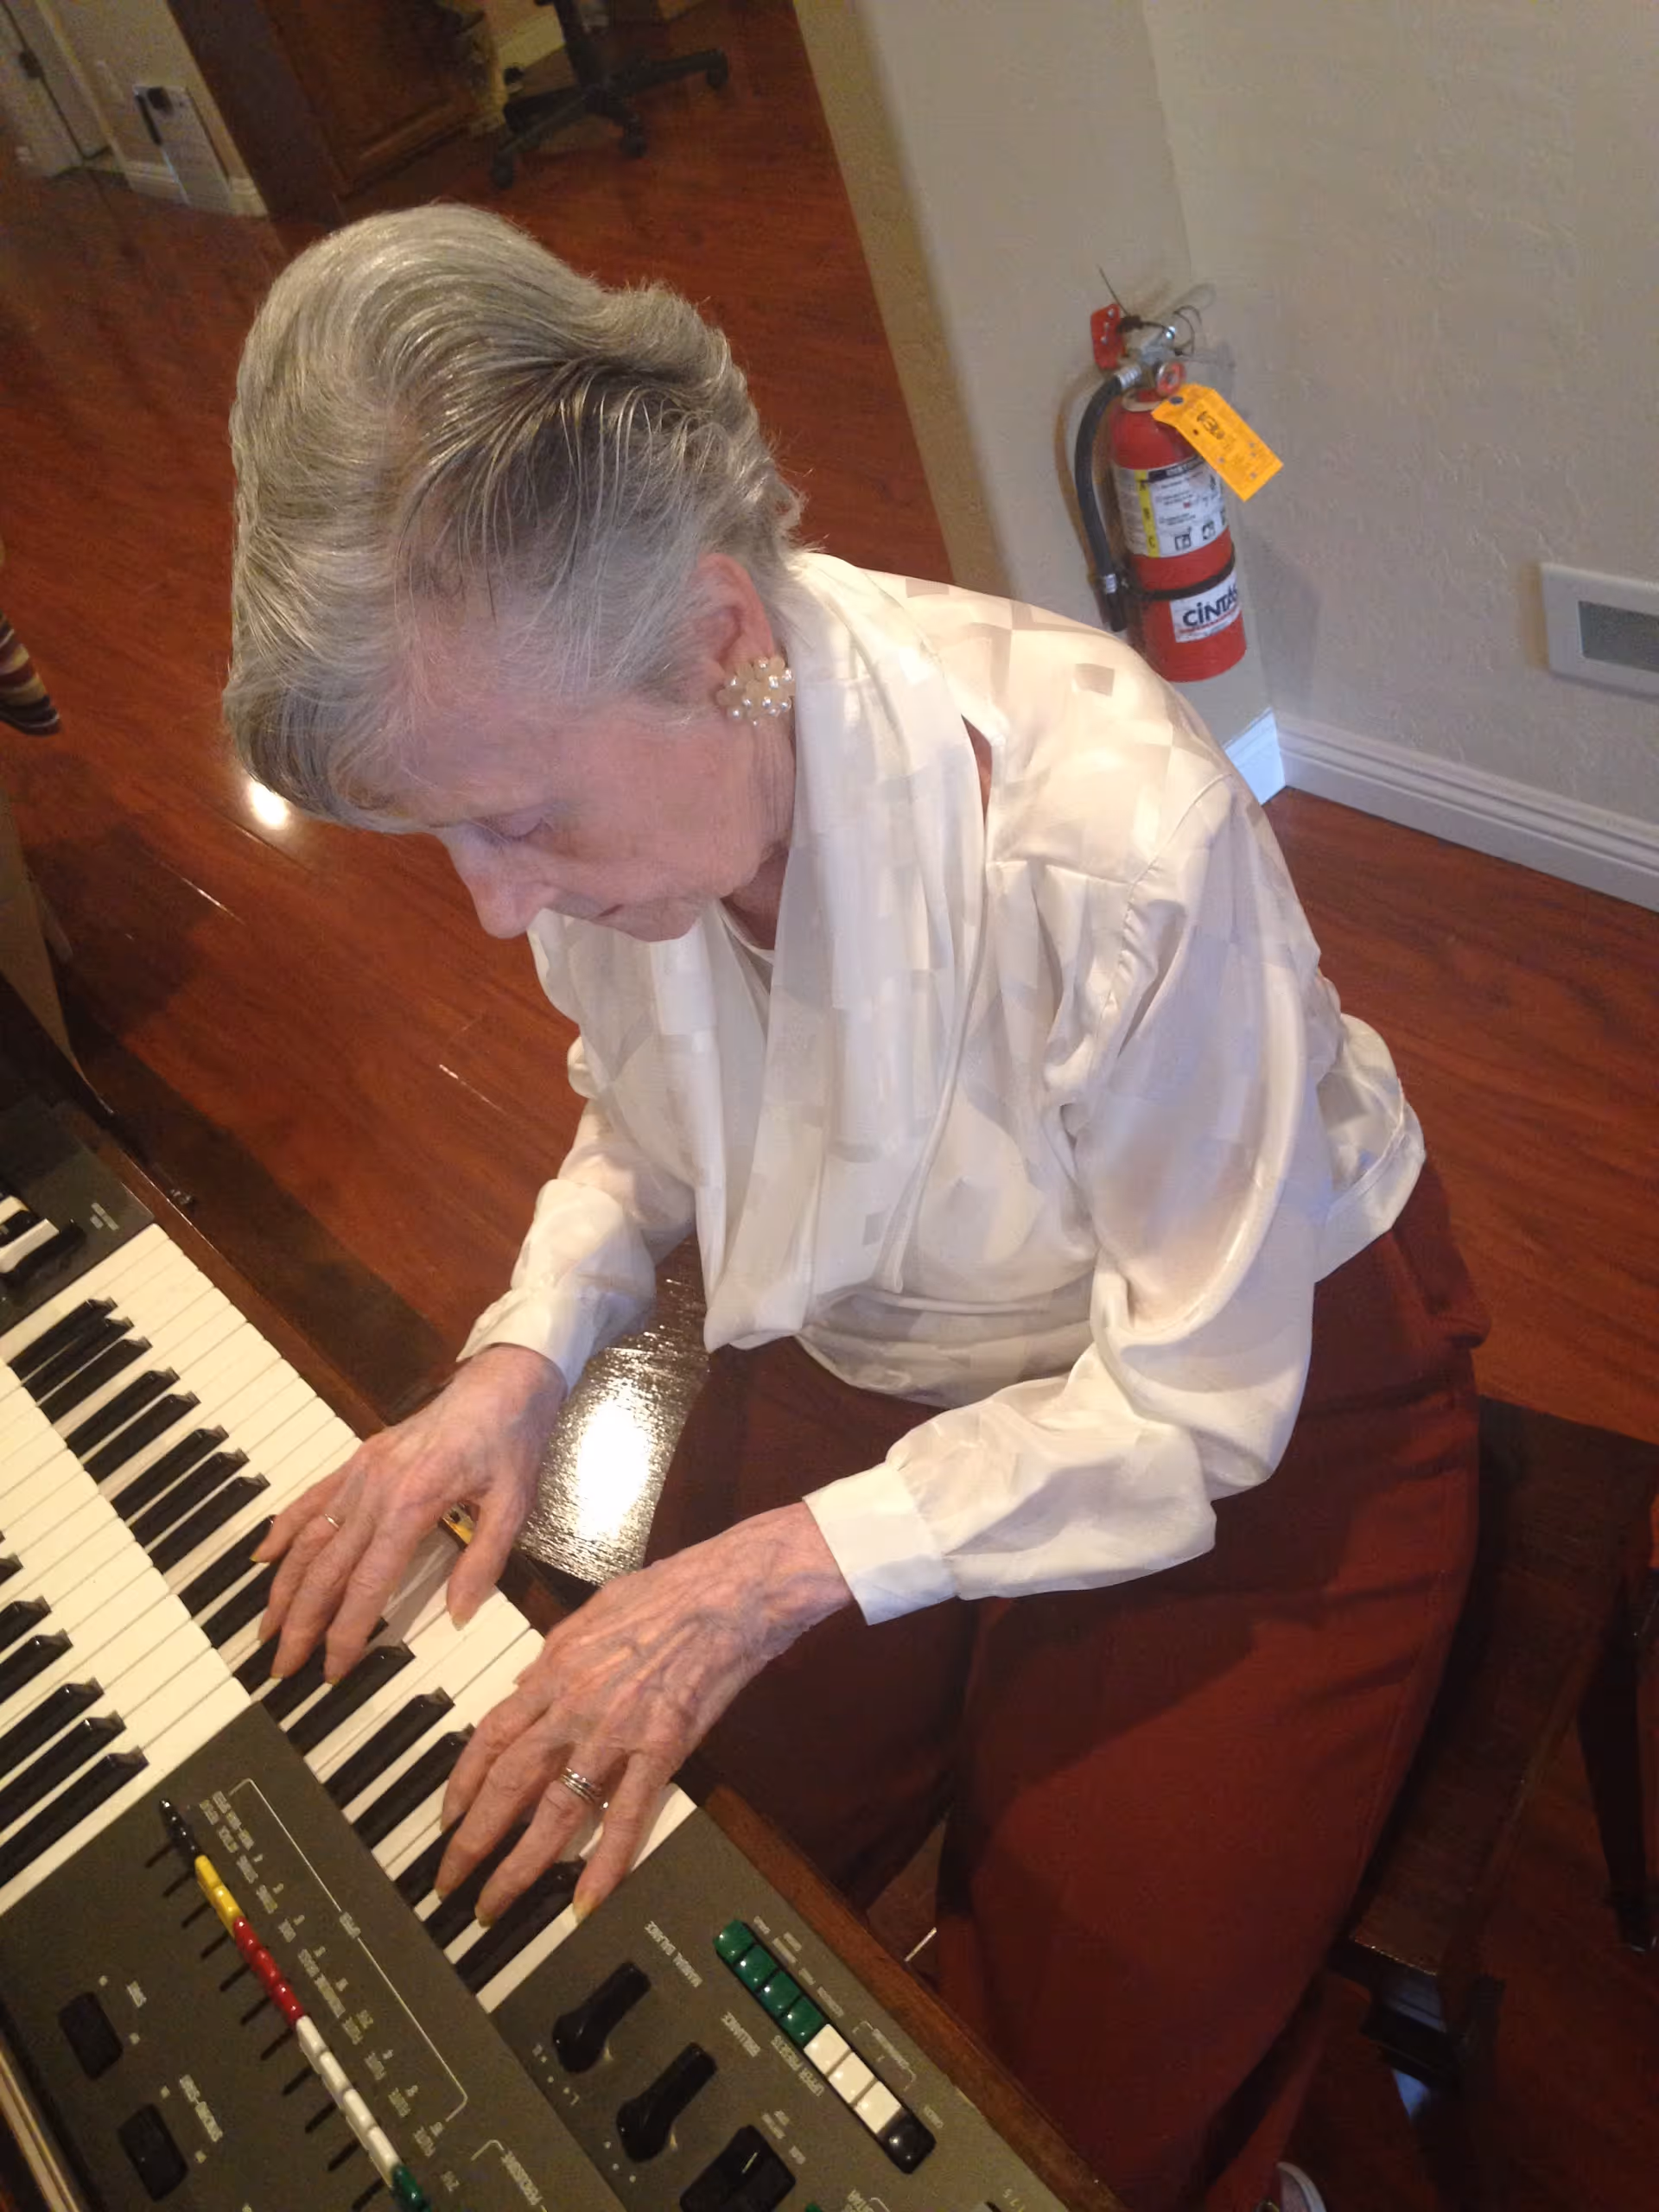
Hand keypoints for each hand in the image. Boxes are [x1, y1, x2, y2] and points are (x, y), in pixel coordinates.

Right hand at [254, 1344, 567, 1681]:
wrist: (502, 1381)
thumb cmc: (511, 1442)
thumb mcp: (513, 1504)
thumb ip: (484, 1562)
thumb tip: (458, 1617)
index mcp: (411, 1503)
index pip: (367, 1584)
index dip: (345, 1632)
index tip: (331, 1671)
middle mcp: (374, 1489)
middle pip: (325, 1568)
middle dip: (301, 1623)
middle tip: (282, 1667)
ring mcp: (360, 1473)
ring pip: (309, 1538)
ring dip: (284, 1587)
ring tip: (269, 1628)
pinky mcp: (358, 1460)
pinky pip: (311, 1498)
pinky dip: (284, 1529)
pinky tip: (264, 1559)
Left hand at [435, 1504, 852, 1924]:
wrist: (730, 1590)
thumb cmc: (669, 1590)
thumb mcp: (594, 1612)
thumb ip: (554, 1657)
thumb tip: (524, 1687)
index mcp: (556, 1668)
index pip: (491, 1737)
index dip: (462, 1784)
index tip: (447, 1819)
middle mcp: (575, 1704)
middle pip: (509, 1783)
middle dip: (473, 1839)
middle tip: (448, 1881)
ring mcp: (617, 1731)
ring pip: (556, 1809)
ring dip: (519, 1864)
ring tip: (494, 1904)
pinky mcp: (662, 1748)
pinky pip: (627, 1816)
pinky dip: (606, 1863)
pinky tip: (586, 1902)